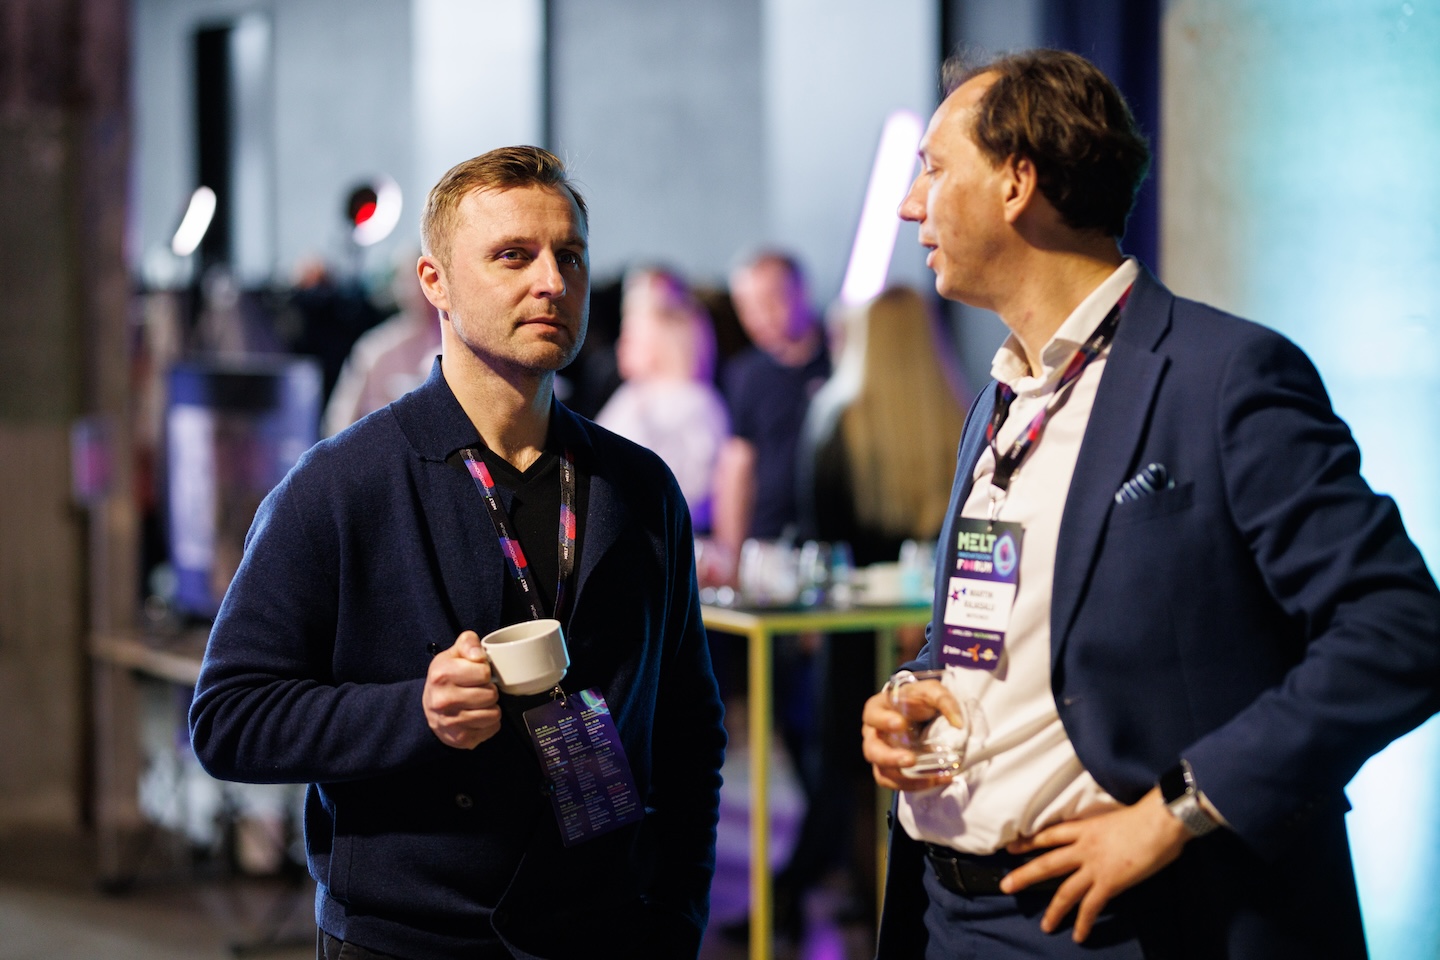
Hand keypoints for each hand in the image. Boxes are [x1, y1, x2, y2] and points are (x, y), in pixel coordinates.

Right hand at [422, 630, 501, 748]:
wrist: (429, 708)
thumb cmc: (446, 678)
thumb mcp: (453, 654)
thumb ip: (468, 643)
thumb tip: (479, 656)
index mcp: (441, 675)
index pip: (484, 672)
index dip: (484, 672)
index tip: (477, 674)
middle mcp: (443, 700)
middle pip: (491, 694)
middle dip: (489, 690)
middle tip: (479, 689)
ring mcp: (451, 722)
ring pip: (494, 713)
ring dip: (491, 707)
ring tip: (479, 703)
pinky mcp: (461, 738)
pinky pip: (493, 728)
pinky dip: (489, 723)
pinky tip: (478, 716)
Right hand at [861, 680, 965, 791]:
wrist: (920, 713)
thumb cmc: (919, 699)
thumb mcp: (931, 691)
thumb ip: (944, 700)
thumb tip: (958, 723)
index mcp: (877, 709)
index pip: (873, 715)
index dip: (883, 721)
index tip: (901, 723)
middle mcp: (873, 734)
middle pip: (872, 750)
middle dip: (890, 757)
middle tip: (910, 759)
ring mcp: (880, 754)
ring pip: (882, 771)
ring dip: (903, 778)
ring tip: (929, 778)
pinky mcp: (890, 769)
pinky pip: (895, 783)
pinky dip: (914, 785)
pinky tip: (935, 780)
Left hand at [1000, 787, 1189, 941]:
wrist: (1159, 823)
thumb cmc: (1144, 816)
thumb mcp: (1112, 818)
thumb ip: (1101, 830)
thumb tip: (1103, 838)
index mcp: (1084, 828)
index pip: (1048, 835)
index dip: (1028, 842)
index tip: (1011, 848)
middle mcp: (1083, 847)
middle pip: (1046, 863)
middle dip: (1024, 875)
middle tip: (1006, 886)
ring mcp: (1094, 866)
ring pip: (1065, 891)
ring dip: (1054, 911)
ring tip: (1045, 926)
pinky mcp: (1109, 883)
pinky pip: (1091, 907)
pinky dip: (1083, 922)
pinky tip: (1078, 935)